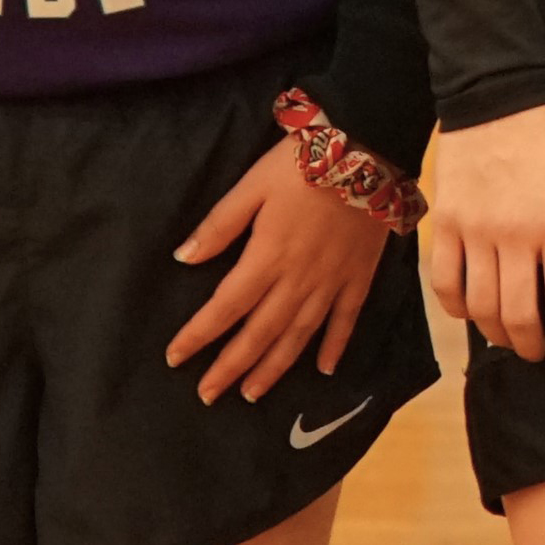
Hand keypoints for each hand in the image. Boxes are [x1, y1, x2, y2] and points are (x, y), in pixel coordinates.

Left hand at [167, 138, 391, 402]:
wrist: (369, 149)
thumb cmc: (304, 162)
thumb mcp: (252, 185)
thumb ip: (220, 225)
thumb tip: (183, 259)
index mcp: (268, 256)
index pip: (226, 307)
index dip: (198, 335)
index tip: (175, 358)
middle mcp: (300, 278)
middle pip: (260, 332)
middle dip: (231, 366)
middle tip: (208, 395)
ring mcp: (333, 280)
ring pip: (300, 334)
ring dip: (274, 367)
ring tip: (252, 394)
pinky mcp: (361, 274)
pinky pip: (347, 318)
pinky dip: (336, 345)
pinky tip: (325, 369)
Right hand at [420, 102, 544, 363]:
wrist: (499, 104)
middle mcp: (517, 236)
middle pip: (518, 315)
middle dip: (533, 346)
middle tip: (541, 353)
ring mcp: (475, 232)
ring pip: (480, 307)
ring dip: (496, 335)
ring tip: (511, 339)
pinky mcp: (445, 225)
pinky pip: (444, 283)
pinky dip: (456, 309)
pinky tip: (472, 314)